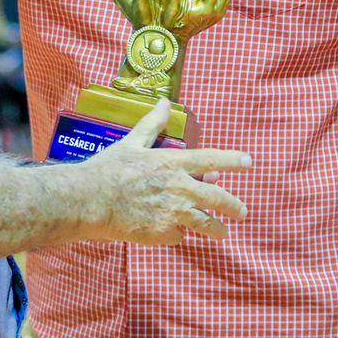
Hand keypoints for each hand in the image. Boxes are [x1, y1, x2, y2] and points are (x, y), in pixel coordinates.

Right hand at [81, 99, 250, 244]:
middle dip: (234, 207)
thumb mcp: (131, 142)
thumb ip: (152, 124)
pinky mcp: (162, 234)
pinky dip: (176, 234)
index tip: (249, 162)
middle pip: (218, 199)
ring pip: (206, 224)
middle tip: (241, 212)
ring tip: (221, 232)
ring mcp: (173, 213)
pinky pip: (178, 236)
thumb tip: (165, 102)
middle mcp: (179, 188)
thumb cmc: (108, 169)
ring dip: (216, 229)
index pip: (212, 159)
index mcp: (173, 163)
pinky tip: (170, 232)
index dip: (233, 160)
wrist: (89, 200)